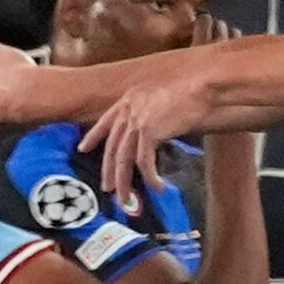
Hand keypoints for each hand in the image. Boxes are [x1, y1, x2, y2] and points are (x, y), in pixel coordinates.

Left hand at [85, 58, 219, 180]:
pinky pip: (144, 162)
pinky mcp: (149, 132)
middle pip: (113, 147)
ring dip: (124, 183)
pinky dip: (150, 178)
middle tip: (108, 188)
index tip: (83, 148)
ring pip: (124, 160)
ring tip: (125, 198)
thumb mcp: (161, 96)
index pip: (105, 122)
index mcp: (129, 100)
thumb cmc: (190, 89)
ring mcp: (136, 121)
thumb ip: (150, 112)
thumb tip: (152, 130)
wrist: (201, 84)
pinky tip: (157, 187)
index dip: (93, 137)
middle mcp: (128, 111)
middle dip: (109, 171)